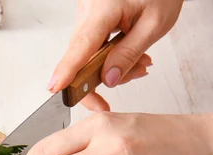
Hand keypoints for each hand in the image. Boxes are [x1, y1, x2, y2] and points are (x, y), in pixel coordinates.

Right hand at [49, 0, 183, 110]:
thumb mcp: (155, 24)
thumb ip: (129, 54)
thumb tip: (108, 79)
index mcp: (103, 9)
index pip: (82, 46)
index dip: (68, 70)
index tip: (57, 87)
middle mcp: (87, 10)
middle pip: (83, 56)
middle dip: (105, 74)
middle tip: (136, 74)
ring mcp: (85, 14)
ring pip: (88, 54)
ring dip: (111, 64)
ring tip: (141, 60)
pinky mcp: (88, 18)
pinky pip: (92, 45)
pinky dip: (109, 54)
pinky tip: (128, 50)